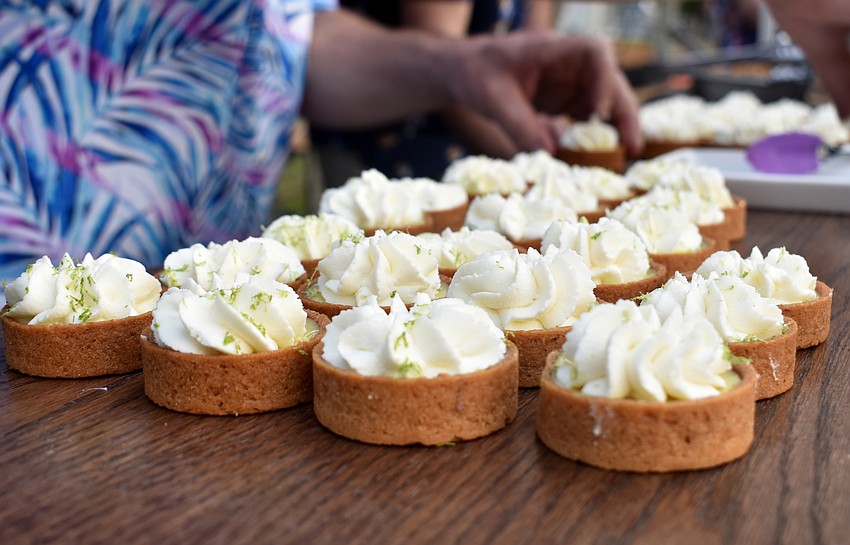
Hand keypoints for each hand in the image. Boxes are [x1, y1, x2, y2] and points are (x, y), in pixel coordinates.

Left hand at [446, 32, 640, 154]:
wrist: (462, 73)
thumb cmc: (475, 75)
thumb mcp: (492, 100)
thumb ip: (520, 126)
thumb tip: (548, 157)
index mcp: (553, 50)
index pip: (594, 52)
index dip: (605, 79)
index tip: (599, 111)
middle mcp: (568, 64)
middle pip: (609, 81)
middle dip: (623, 112)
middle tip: (631, 147)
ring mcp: (569, 83)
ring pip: (604, 102)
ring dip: (614, 128)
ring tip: (622, 157)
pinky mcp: (563, 102)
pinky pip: (587, 119)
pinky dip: (593, 138)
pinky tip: (594, 161)